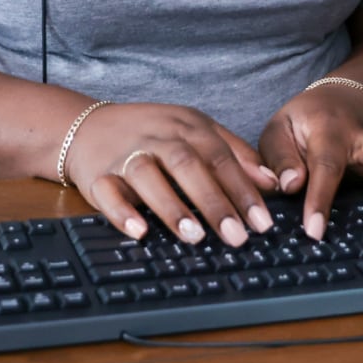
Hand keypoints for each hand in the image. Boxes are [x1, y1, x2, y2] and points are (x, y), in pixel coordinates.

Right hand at [64, 102, 279, 247]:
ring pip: (148, 176)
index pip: (220, 156)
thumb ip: (235, 154)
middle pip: (187, 165)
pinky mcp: (98, 174)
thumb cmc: (152, 134)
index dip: (242, 189)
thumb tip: (274, 182)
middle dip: (213, 201)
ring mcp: (126, 154)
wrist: (88, 126)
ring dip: (171, 206)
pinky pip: (107, 192)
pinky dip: (121, 212)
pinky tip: (139, 231)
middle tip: (236, 236)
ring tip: (194, 236)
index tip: (262, 222)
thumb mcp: (196, 132)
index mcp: (187, 126)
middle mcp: (157, 137)